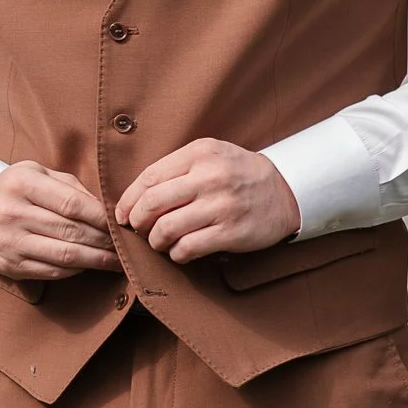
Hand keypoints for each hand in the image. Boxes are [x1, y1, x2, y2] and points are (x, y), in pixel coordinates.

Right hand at [0, 162, 118, 280]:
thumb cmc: (17, 189)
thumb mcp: (39, 173)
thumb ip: (71, 187)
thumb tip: (106, 210)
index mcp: (21, 184)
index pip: (71, 204)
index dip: (101, 217)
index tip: (119, 223)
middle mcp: (11, 213)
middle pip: (71, 232)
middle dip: (104, 240)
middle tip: (124, 244)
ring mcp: (9, 242)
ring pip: (64, 256)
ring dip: (96, 260)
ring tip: (115, 259)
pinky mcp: (10, 265)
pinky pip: (52, 272)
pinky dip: (77, 270)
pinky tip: (90, 264)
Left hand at [115, 139, 298, 263]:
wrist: (286, 190)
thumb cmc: (238, 174)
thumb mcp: (210, 156)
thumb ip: (177, 169)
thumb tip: (135, 197)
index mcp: (200, 153)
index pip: (149, 178)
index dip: (128, 199)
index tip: (122, 214)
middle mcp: (210, 177)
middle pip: (152, 203)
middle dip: (137, 221)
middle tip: (138, 229)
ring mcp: (221, 205)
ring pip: (166, 229)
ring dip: (155, 241)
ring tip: (159, 242)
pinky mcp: (231, 232)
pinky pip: (188, 248)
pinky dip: (176, 253)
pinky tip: (180, 251)